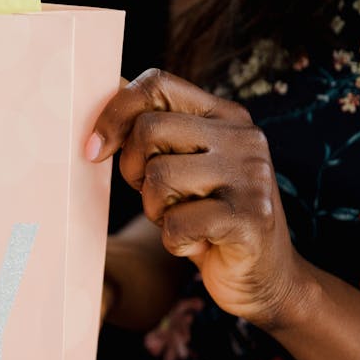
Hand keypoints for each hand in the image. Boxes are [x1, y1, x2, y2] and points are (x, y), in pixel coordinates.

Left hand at [87, 69, 313, 328]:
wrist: (266, 277)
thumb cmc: (208, 218)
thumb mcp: (179, 165)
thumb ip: (152, 130)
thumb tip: (107, 82)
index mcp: (224, 115)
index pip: (156, 83)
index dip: (114, 113)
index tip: (93, 150)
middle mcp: (244, 136)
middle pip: (149, 130)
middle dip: (133, 171)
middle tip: (155, 197)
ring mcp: (251, 176)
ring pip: (158, 178)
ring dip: (155, 211)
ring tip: (183, 219)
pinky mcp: (251, 218)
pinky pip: (177, 223)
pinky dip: (174, 241)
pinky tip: (198, 243)